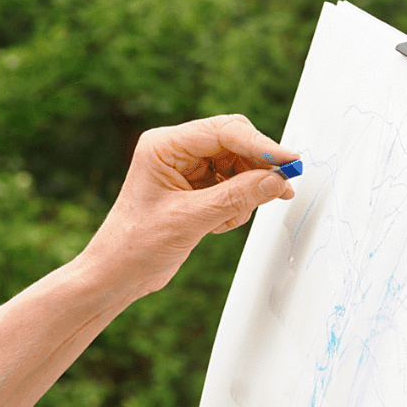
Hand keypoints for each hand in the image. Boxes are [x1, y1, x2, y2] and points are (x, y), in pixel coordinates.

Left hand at [79, 113, 296, 298]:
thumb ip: (236, 197)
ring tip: (230, 220)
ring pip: (238, 166)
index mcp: (163, 146)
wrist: (117, 274)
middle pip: (235, 143)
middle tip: (283, 189)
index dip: (261, 146)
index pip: (224, 132)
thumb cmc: (136, 245)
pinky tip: (218, 226)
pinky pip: (232, 186)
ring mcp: (186, 169)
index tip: (290, 162)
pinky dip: (236, 205)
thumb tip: (277, 180)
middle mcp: (175, 150)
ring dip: (246, 192)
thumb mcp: (190, 220)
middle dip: (258, 167)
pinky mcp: (194, 188)